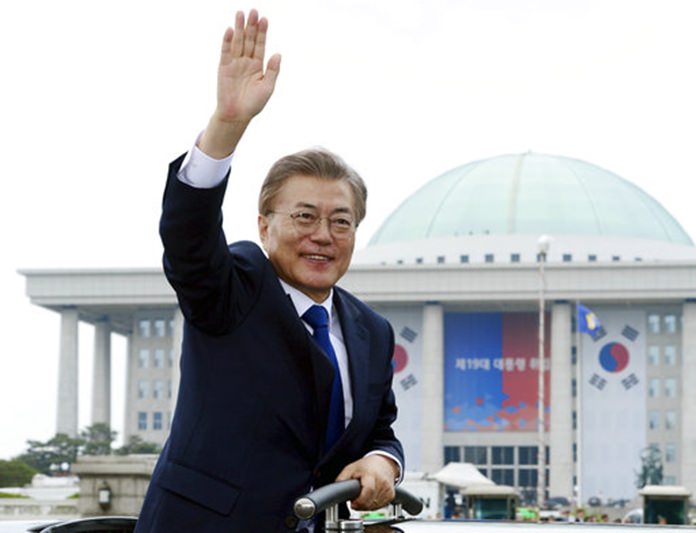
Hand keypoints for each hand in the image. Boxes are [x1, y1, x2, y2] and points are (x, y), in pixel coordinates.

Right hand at [200, 9, 280, 157]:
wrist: (237, 115)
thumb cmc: (254, 104)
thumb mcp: (267, 87)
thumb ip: (273, 71)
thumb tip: (278, 53)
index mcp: (258, 66)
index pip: (260, 45)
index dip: (262, 32)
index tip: (264, 19)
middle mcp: (246, 61)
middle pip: (248, 40)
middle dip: (251, 26)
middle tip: (253, 11)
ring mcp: (234, 63)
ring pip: (237, 42)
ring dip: (238, 28)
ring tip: (240, 14)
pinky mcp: (223, 68)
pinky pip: (225, 52)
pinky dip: (226, 41)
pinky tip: (229, 30)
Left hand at [335, 455, 398, 510]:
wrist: (384, 462)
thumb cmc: (367, 465)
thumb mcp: (350, 468)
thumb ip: (341, 480)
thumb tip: (335, 491)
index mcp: (371, 475)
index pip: (368, 492)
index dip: (359, 501)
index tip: (353, 503)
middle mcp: (382, 482)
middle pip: (369, 503)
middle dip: (360, 503)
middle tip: (356, 496)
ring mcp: (388, 490)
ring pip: (373, 507)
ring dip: (366, 504)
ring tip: (365, 492)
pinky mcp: (391, 495)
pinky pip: (379, 506)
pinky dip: (373, 503)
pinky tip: (372, 495)